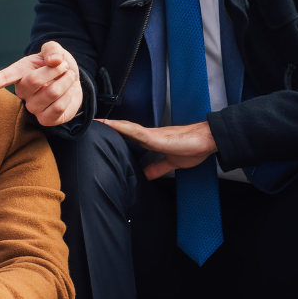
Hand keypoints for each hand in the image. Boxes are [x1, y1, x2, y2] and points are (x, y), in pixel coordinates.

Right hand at [0, 41, 82, 125]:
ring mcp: (33, 107)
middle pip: (35, 80)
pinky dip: (69, 96)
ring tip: (68, 77)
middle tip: (64, 66)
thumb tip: (54, 60)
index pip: (5, 77)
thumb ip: (52, 49)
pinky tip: (68, 93)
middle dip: (55, 70)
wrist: (72, 80)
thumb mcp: (54, 51)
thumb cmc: (57, 65)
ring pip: (51, 93)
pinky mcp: (45, 119)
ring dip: (66, 81)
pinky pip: (58, 108)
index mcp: (20, 72)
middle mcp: (23, 91)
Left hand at [101, 118, 216, 178]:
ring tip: (95, 122)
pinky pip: (136, 131)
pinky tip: (112, 125)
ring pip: (126, 127)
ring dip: (110, 125)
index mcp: (152, 141)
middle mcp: (149, 135)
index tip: (101, 132)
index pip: (129, 136)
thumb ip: (158, 168)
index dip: (115, 133)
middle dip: (108, 127)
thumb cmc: (192, 148)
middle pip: (123, 129)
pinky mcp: (156, 137)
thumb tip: (146, 176)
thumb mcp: (171, 163)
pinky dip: (122, 127)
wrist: (206, 140)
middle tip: (91, 124)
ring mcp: (151, 134)